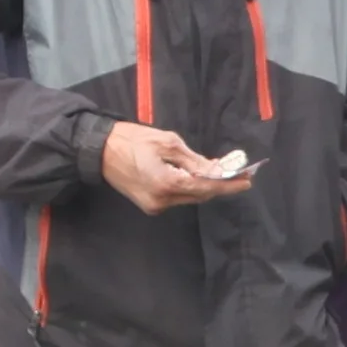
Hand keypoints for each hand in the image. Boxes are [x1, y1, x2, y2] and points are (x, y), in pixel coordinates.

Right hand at [102, 123, 254, 213]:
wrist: (99, 150)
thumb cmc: (132, 139)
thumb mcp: (167, 142)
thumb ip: (194, 161)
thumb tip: (217, 171)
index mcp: (166, 183)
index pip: (205, 188)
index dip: (228, 185)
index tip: (247, 181)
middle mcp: (162, 201)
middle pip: (199, 195)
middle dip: (219, 185)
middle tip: (239, 175)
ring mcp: (154, 206)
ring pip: (189, 198)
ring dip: (204, 186)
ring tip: (221, 174)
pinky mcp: (149, 205)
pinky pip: (177, 198)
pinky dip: (188, 188)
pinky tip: (196, 177)